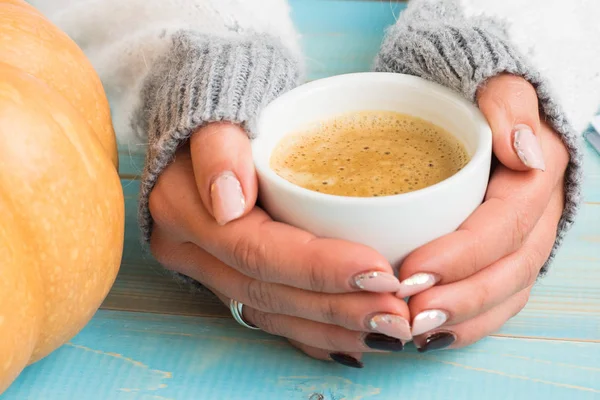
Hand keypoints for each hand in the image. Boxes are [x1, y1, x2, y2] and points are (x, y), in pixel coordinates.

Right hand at [148, 122, 411, 367]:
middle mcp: (193, 250)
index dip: (318, 268)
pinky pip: (272, 317)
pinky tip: (355, 342)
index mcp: (184, 210)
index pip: (257, 250)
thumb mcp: (217, 107)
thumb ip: (217, 147)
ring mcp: (211, 268)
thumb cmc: (223, 105)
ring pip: (274, 313)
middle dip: (338, 308)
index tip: (380, 270)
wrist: (208, 116)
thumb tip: (228, 201)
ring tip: (390, 330)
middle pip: (270, 292)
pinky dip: (315, 333)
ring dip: (334, 328)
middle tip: (399, 314)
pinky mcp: (232, 275)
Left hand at [396, 74, 569, 351]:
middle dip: (460, 297)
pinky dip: (467, 322)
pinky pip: (497, 299)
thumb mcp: (494, 82)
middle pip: (508, 269)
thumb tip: (523, 151)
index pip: (503, 224)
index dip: (461, 253)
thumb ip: (509, 103)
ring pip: (505, 293)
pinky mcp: (504, 255)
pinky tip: (431, 335)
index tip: (412, 271)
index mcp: (536, 175)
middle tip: (409, 313)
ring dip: (462, 319)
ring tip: (414, 332)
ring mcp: (524, 239)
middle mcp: (537, 215)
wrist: (472, 106)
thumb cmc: (475, 96)